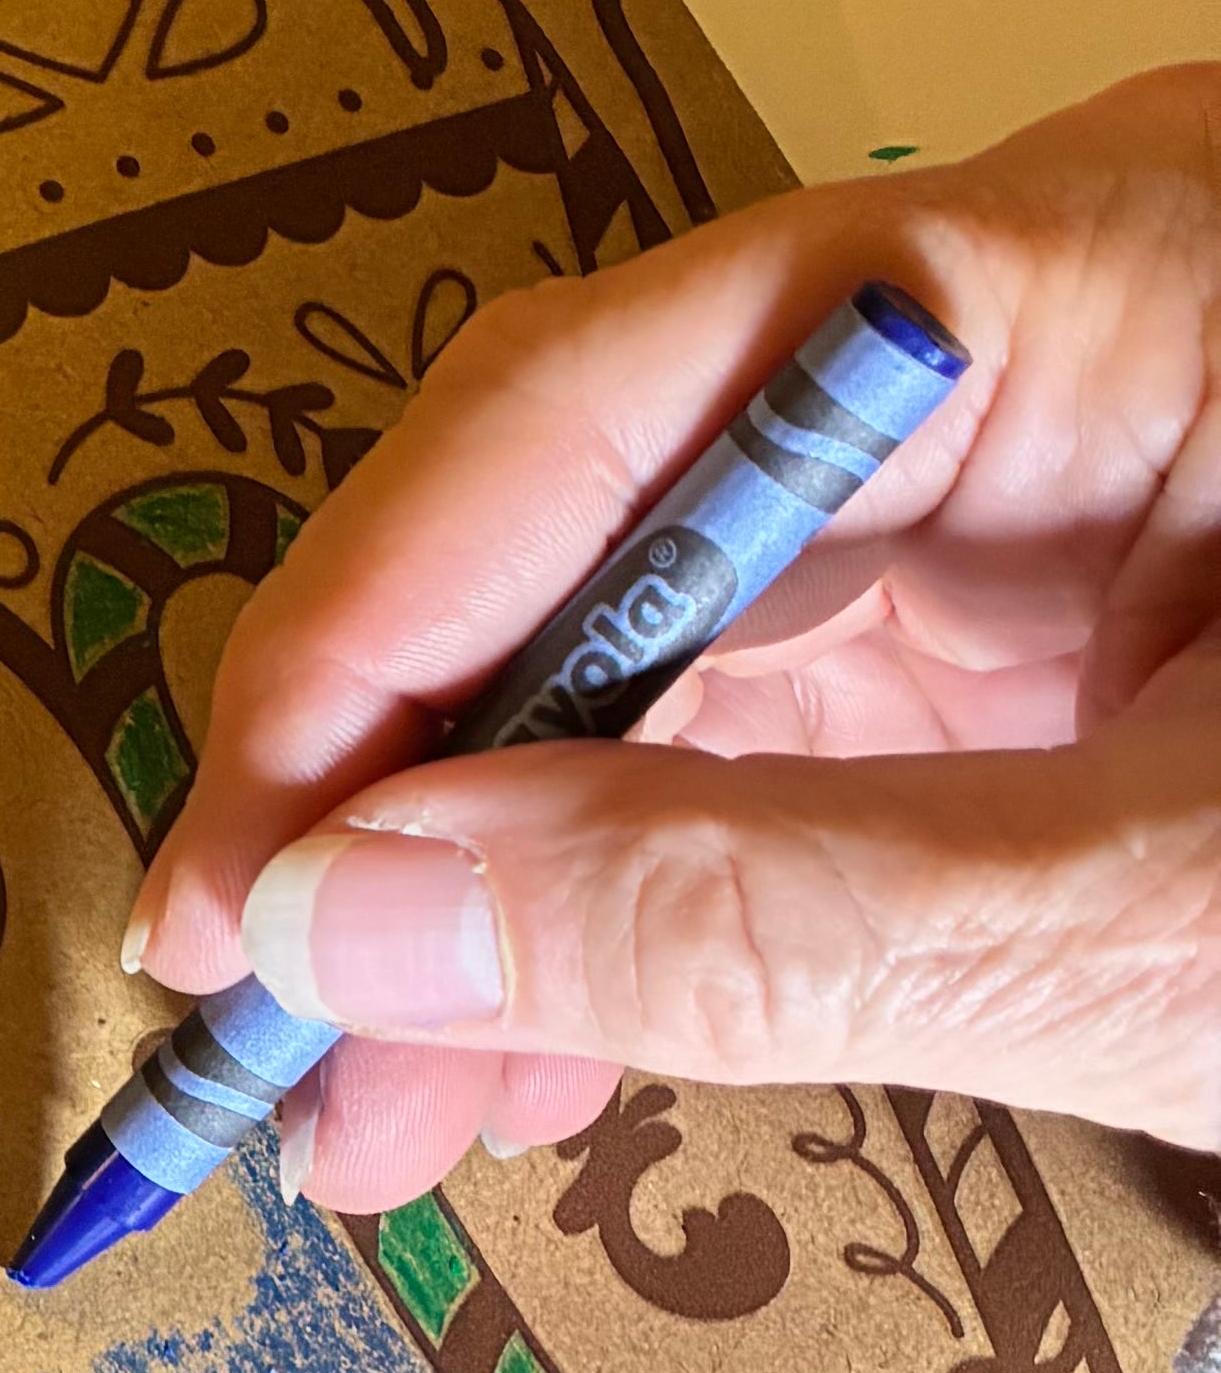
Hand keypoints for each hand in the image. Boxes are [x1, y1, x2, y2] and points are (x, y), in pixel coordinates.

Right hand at [129, 66, 1220, 1213]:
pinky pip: (801, 740)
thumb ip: (747, 919)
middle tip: (261, 1017)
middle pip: (629, 510)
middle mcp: (1069, 335)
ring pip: (690, 647)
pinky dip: (658, 895)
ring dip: (511, 874)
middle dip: (421, 786)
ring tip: (371, 1098)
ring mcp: (1079, 486)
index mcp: (1127, 274)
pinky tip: (525, 1035)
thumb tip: (361, 910)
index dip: (382, 631)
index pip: (630, 391)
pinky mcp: (1089, 636)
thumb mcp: (1171, 921)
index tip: (243, 866)